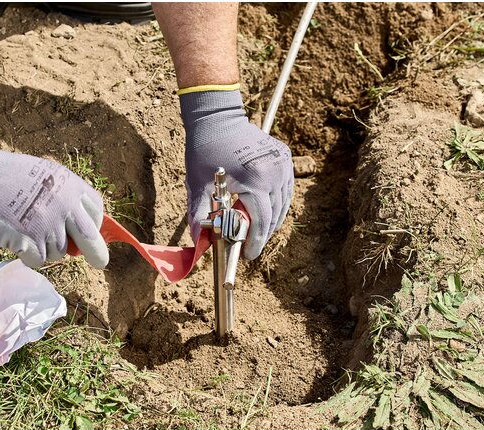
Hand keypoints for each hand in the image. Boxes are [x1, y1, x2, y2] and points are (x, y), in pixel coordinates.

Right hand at [0, 122, 108, 267]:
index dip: (94, 225)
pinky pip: (38, 261)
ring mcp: (48, 226)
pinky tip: (15, 239)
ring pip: (59, 253)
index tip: (87, 232)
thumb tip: (74, 226)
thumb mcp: (44, 174)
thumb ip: (62, 196)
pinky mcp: (30, 242)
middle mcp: (65, 207)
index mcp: (71, 186)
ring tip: (24, 229)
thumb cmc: (4, 173)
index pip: (96, 212)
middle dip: (97, 254)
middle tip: (100, 262)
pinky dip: (28, 256)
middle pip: (92, 240)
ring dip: (45, 249)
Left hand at [180, 89, 292, 259]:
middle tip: (248, 246)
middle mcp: (275, 172)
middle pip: (274, 216)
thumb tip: (199, 243)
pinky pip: (285, 190)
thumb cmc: (205, 151)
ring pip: (283, 205)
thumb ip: (199, 215)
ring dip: (270, 220)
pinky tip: (262, 210)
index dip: (255, 243)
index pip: (261, 222)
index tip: (247, 256)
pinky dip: (276, 203)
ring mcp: (283, 165)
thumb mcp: (198, 185)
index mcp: (255, 180)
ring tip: (254, 230)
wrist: (217, 119)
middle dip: (261, 234)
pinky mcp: (285, 159)